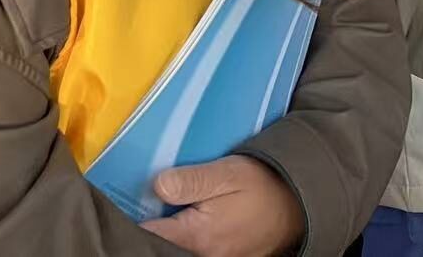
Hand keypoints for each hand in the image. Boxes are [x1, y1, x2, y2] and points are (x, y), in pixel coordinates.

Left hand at [143, 156, 302, 256]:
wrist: (297, 203)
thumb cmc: (262, 186)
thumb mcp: (227, 173)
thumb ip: (191, 180)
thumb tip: (157, 185)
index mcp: (195, 236)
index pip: (147, 235)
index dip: (133, 217)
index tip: (125, 200)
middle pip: (159, 245)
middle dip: (151, 225)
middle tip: (150, 203)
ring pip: (175, 249)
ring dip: (169, 232)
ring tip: (170, 210)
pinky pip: (191, 251)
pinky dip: (185, 239)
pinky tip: (188, 220)